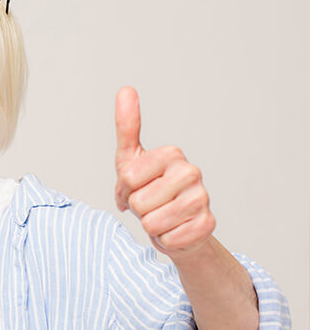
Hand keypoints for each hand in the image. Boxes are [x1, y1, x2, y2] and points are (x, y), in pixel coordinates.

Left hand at [114, 86, 215, 257]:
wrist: (175, 225)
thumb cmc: (149, 189)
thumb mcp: (130, 159)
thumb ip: (127, 126)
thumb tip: (125, 89)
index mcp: (171, 154)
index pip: (127, 178)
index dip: (123, 190)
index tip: (134, 187)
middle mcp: (191, 172)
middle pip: (139, 202)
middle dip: (138, 209)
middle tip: (150, 205)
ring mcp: (202, 198)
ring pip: (151, 223)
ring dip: (150, 225)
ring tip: (161, 216)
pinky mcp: (207, 225)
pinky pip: (167, 239)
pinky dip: (164, 240)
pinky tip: (174, 229)